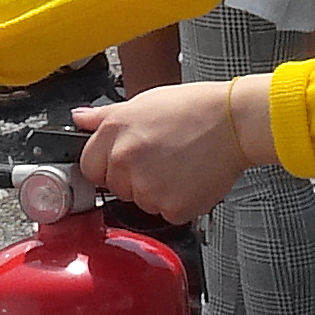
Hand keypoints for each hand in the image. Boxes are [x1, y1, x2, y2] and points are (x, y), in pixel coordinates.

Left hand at [73, 80, 261, 221]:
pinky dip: (179, 203)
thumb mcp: (143, 102)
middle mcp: (125, 160)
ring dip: (157, 192)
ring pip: (141, 202)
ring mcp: (146, 186)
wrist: (234, 122)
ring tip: (180, 164)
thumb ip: (105, 116)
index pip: (89, 166)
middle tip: (161, 158)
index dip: (108, 165)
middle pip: (116, 187)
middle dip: (134, 179)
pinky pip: (167, 213)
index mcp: (114, 132)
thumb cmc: (195, 109)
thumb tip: (80, 119)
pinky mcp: (170, 207)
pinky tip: (191, 178)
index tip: (126, 162)